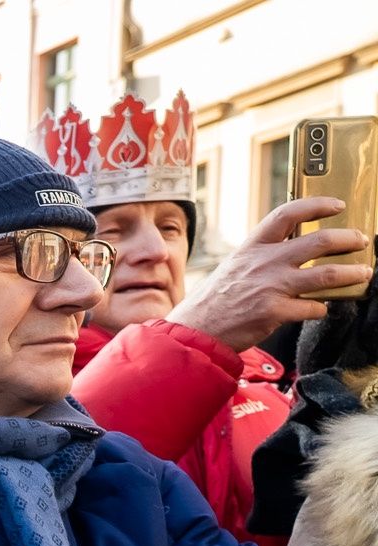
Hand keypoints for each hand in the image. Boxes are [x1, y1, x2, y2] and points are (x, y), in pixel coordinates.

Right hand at [167, 197, 372, 352]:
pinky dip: (321, 308)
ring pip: (326, 274)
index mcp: (251, 248)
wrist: (193, 332)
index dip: (317, 205)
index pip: (288, 214)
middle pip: (319, 241)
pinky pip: (313, 307)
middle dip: (348, 239)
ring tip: (363, 273)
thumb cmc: (210, 304)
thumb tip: (290, 253)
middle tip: (360, 241)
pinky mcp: (275, 312)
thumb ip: (260, 258)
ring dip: (352, 273)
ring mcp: (271, 287)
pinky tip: (320, 308)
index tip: (337, 205)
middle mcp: (264, 263)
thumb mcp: (232, 269)